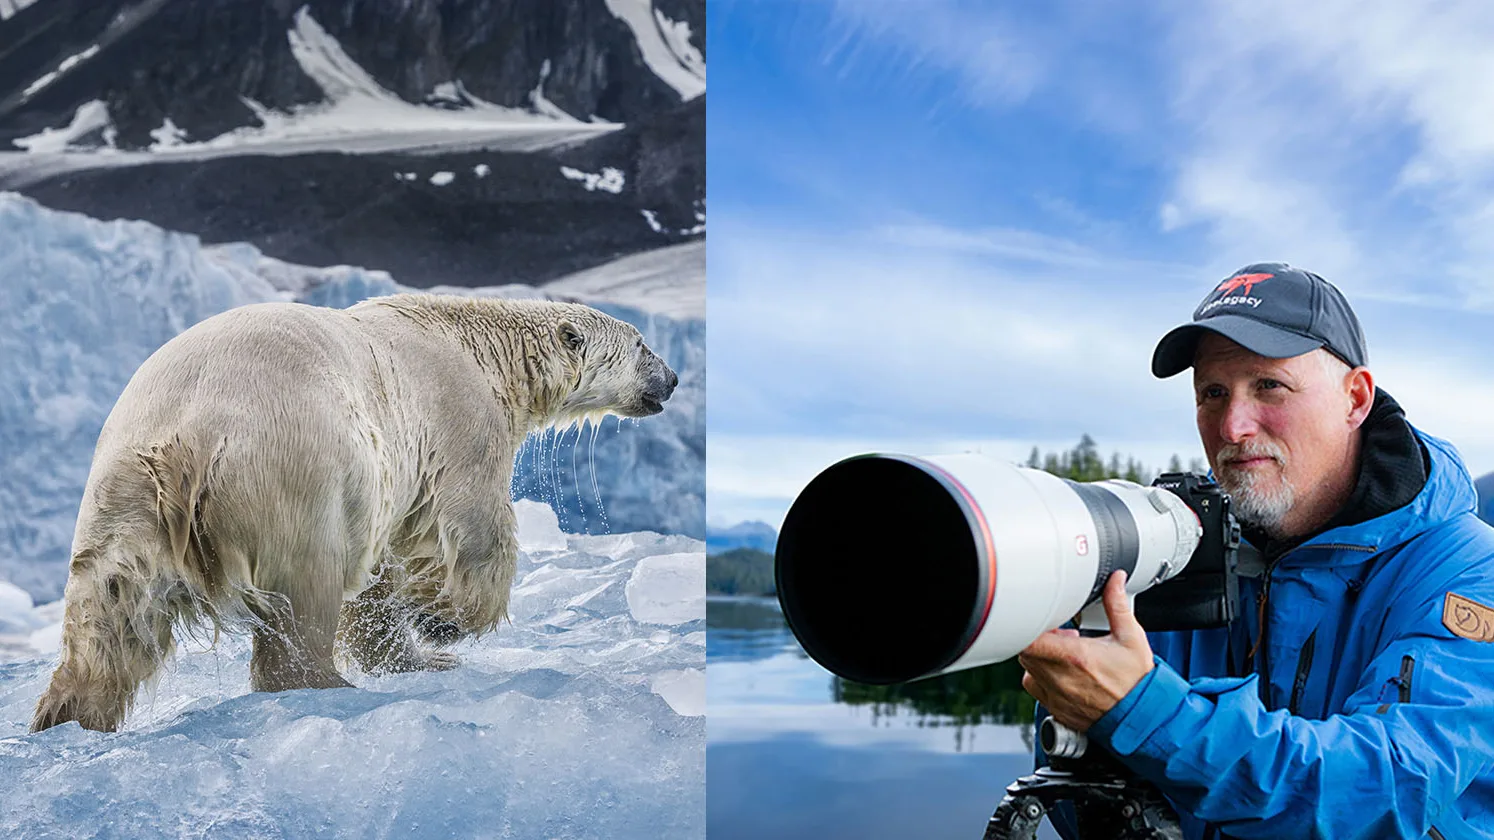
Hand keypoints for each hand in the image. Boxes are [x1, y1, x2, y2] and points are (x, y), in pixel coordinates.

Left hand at [1018, 570, 1154, 731]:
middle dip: (1038, 640)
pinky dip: (1041, 678)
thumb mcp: (1130, 637)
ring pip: (1028, 670)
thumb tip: (1114, 581)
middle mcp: (1061, 678)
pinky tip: (1060, 673)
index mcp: (1075, 657)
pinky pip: (1035, 689)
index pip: (1030, 640)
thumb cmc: (1137, 681)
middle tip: (1059, 637)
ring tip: (1061, 655)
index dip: (1031, 626)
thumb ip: (1116, 605)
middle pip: (1026, 652)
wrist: (1144, 717)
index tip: (1046, 621)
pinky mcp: (1056, 709)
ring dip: (1039, 658)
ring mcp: (1056, 696)